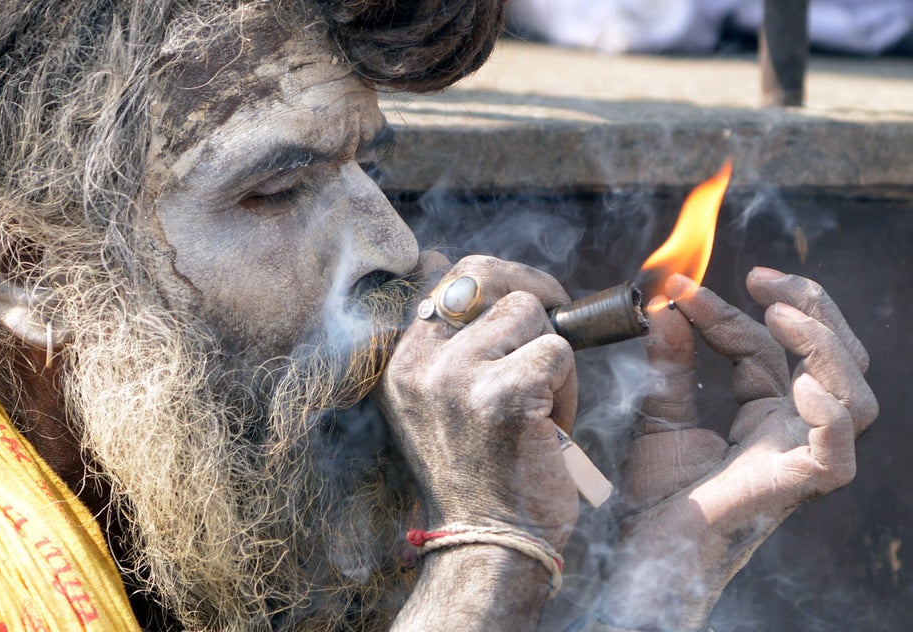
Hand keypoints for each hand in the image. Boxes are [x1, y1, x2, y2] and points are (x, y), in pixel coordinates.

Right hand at [374, 254, 579, 548]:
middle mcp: (417, 365)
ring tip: (540, 404)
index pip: (444, 275)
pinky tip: (550, 427)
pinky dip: (569, 387)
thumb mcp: (441, 402)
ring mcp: (454, 379)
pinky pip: (558, 350)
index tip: (525, 302)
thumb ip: (448, 343)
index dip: (493, 277)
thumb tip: (453, 264)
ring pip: (528, 310)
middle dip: (531, 287)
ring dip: (550, 353)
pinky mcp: (500, 396)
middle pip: (483, 273)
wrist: (488, 546)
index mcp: (402, 363)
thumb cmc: (480, 473)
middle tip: (558, 316)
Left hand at [597, 267, 877, 630]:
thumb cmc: (658, 493)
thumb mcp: (660, 412)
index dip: (731, 312)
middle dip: (808, 307)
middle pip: (834, 357)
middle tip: (764, 279)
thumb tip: (665, 307)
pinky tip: (797, 388)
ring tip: (780, 317)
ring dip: (823, 347)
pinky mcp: (801, 486)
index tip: (682, 290)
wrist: (648, 549)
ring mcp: (802, 456)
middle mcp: (794, 429)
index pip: (767, 347)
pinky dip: (828, 414)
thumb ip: (669, 363)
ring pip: (854, 394)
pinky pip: (838, 451)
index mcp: (765, 411)